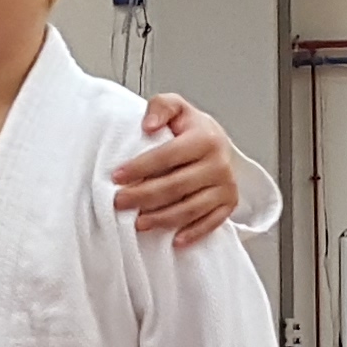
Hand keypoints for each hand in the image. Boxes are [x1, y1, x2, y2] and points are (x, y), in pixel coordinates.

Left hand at [109, 94, 242, 244]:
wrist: (218, 142)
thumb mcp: (176, 107)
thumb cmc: (192, 129)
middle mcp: (219, 164)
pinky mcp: (229, 203)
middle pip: (175, 186)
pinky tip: (174, 239)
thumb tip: (148, 125)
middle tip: (120, 202)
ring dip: (162, 219)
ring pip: (190, 208)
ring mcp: (226, 186)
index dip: (139, 168)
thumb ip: (160, 107)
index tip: (117, 176)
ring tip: (138, 222)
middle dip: (143, 196)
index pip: (166, 156)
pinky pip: (210, 223)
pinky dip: (192, 233)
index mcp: (205, 138)